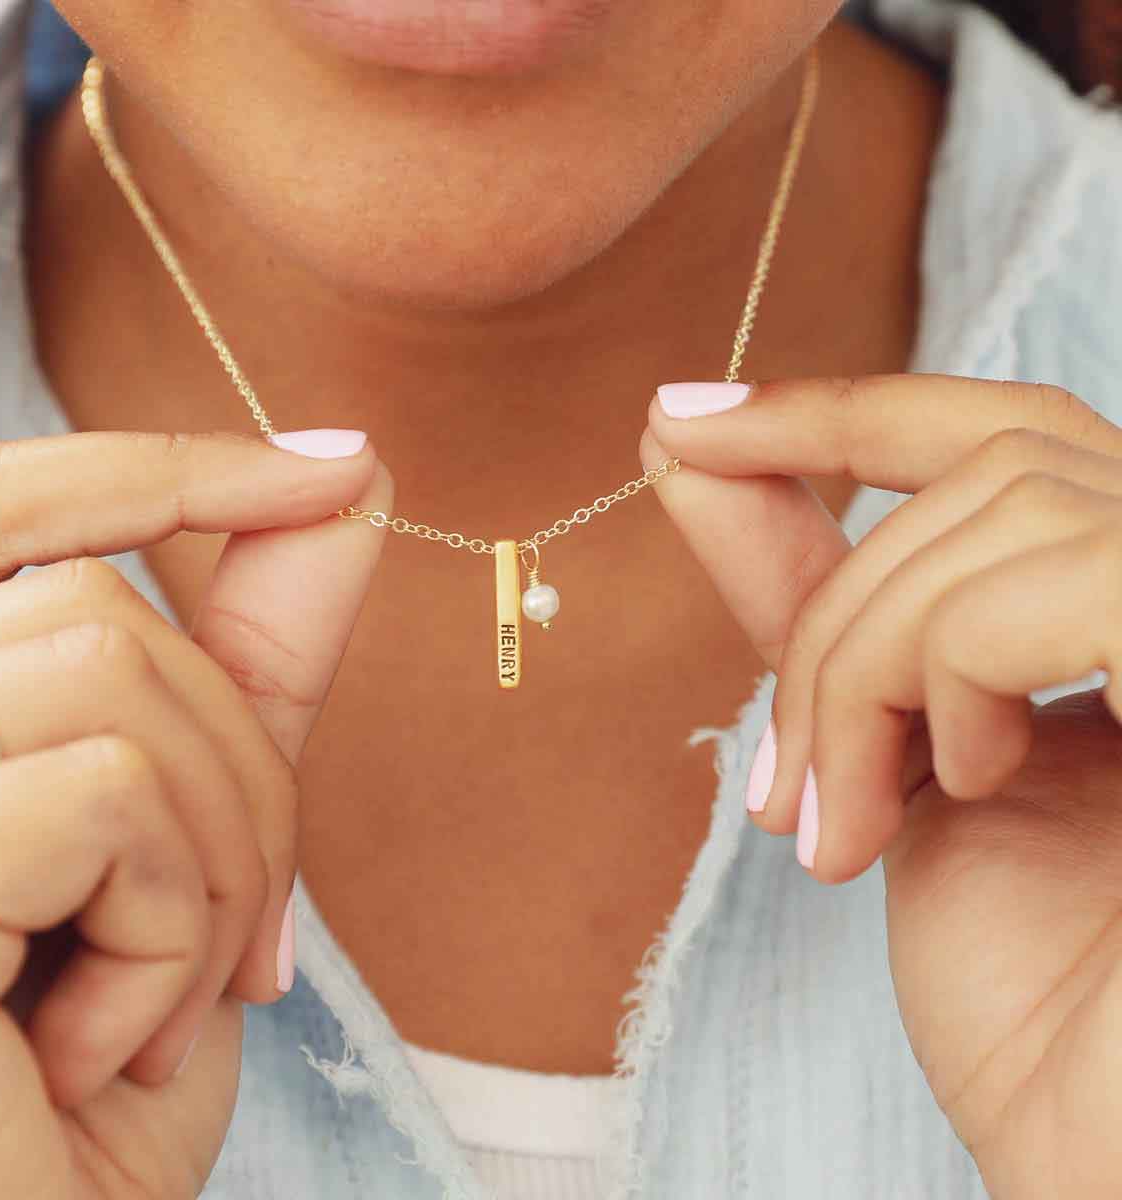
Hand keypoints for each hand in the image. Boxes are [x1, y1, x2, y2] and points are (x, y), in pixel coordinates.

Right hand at [0, 430, 390, 1198]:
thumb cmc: (84, 1103)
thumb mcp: (188, 849)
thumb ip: (251, 659)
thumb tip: (349, 482)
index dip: (162, 466)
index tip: (335, 469)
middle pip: (95, 607)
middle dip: (236, 758)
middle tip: (244, 936)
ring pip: (111, 670)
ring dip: (211, 850)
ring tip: (164, 997)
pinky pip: (102, 789)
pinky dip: (168, 920)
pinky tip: (97, 1050)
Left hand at [643, 374, 1121, 1196]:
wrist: (1107, 1154)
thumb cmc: (1032, 995)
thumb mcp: (887, 752)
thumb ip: (809, 591)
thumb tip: (684, 452)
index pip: (1004, 431)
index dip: (838, 408)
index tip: (681, 421)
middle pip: (987, 473)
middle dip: (837, 615)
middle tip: (780, 783)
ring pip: (1000, 515)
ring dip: (864, 667)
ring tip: (846, 820)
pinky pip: (1051, 585)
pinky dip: (947, 673)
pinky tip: (958, 791)